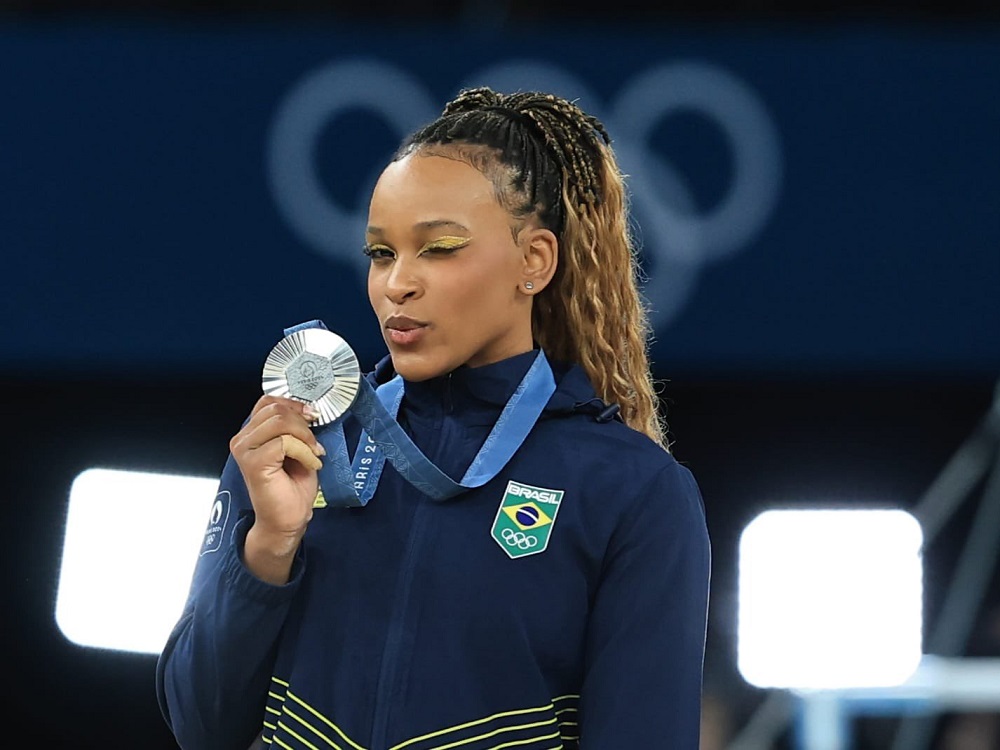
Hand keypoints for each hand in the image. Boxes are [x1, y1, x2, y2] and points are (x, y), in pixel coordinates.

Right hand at [229, 395, 325, 561]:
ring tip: (312, 455)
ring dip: (305, 437)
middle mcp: (242, 439)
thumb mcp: (297, 447)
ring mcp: (244, 450)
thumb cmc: (292, 487)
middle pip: (276, 409)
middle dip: (303, 424)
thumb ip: (293, 426)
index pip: (269, 401)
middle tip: (314, 444)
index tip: (312, 417)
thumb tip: (307, 409)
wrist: (287, 520)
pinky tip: (309, 464)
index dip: (294, 405)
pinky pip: (285, 442)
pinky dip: (304, 451)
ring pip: (281, 422)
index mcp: (251, 432)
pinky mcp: (253, 462)